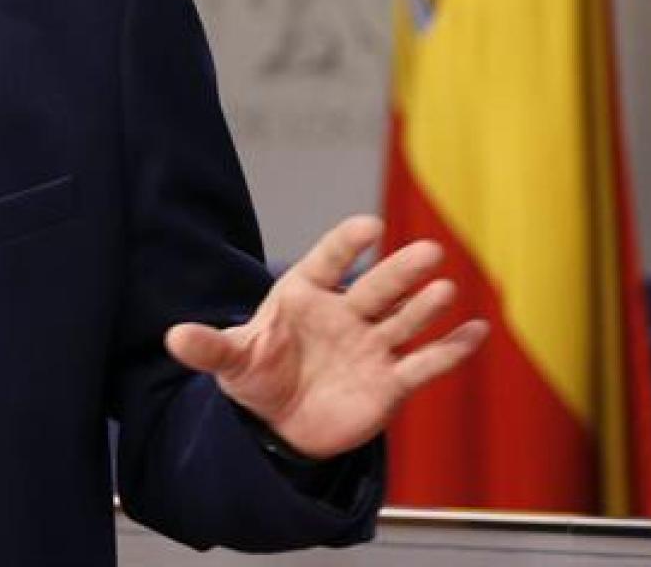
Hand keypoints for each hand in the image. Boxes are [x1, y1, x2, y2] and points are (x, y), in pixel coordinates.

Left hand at [164, 214, 487, 460]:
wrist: (280, 423)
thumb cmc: (257, 375)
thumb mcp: (230, 361)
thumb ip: (208, 347)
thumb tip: (173, 338)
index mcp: (303, 294)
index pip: (328, 261)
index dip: (347, 244)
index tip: (370, 227)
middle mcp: (344, 313)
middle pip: (376, 287)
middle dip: (400, 272)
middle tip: (428, 251)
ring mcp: (371, 345)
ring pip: (403, 321)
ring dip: (425, 307)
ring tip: (445, 290)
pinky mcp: (390, 383)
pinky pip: (424, 363)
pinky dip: (450, 349)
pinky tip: (477, 331)